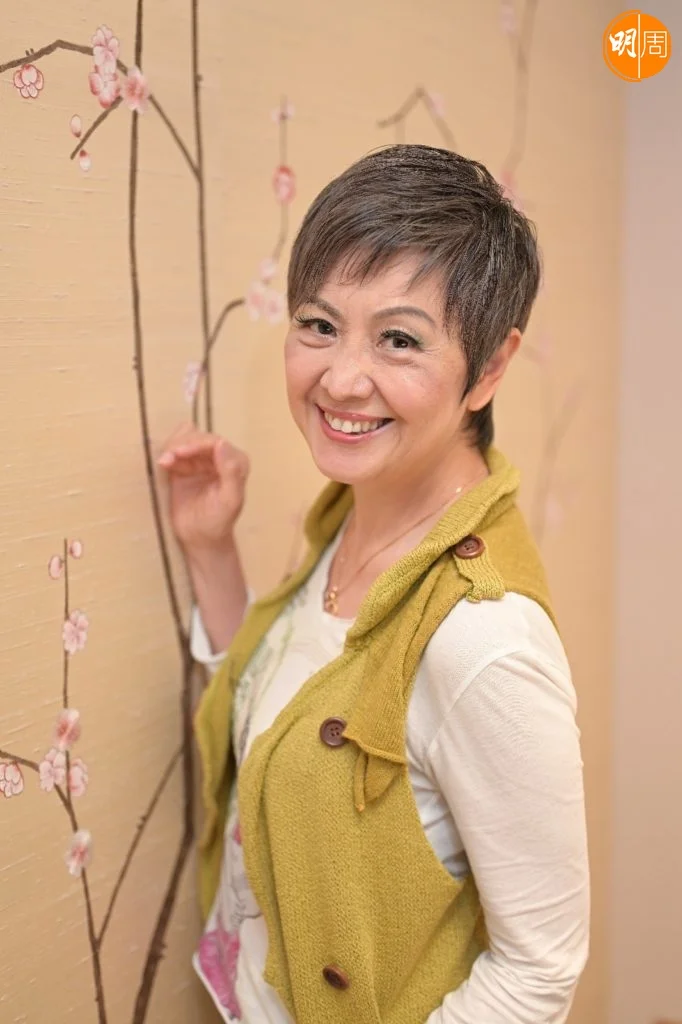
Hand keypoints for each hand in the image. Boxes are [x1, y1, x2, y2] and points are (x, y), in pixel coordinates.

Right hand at [158, 423, 249, 552]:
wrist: (200, 538)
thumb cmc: (218, 521)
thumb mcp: (229, 500)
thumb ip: (230, 472)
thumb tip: (221, 442)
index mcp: (236, 462)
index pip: (215, 442)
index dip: (196, 444)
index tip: (179, 453)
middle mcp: (220, 457)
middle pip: (198, 438)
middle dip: (182, 445)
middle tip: (166, 460)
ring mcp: (201, 460)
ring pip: (185, 440)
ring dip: (172, 448)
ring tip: (164, 463)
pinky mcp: (185, 467)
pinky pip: (175, 451)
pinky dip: (167, 453)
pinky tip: (163, 464)